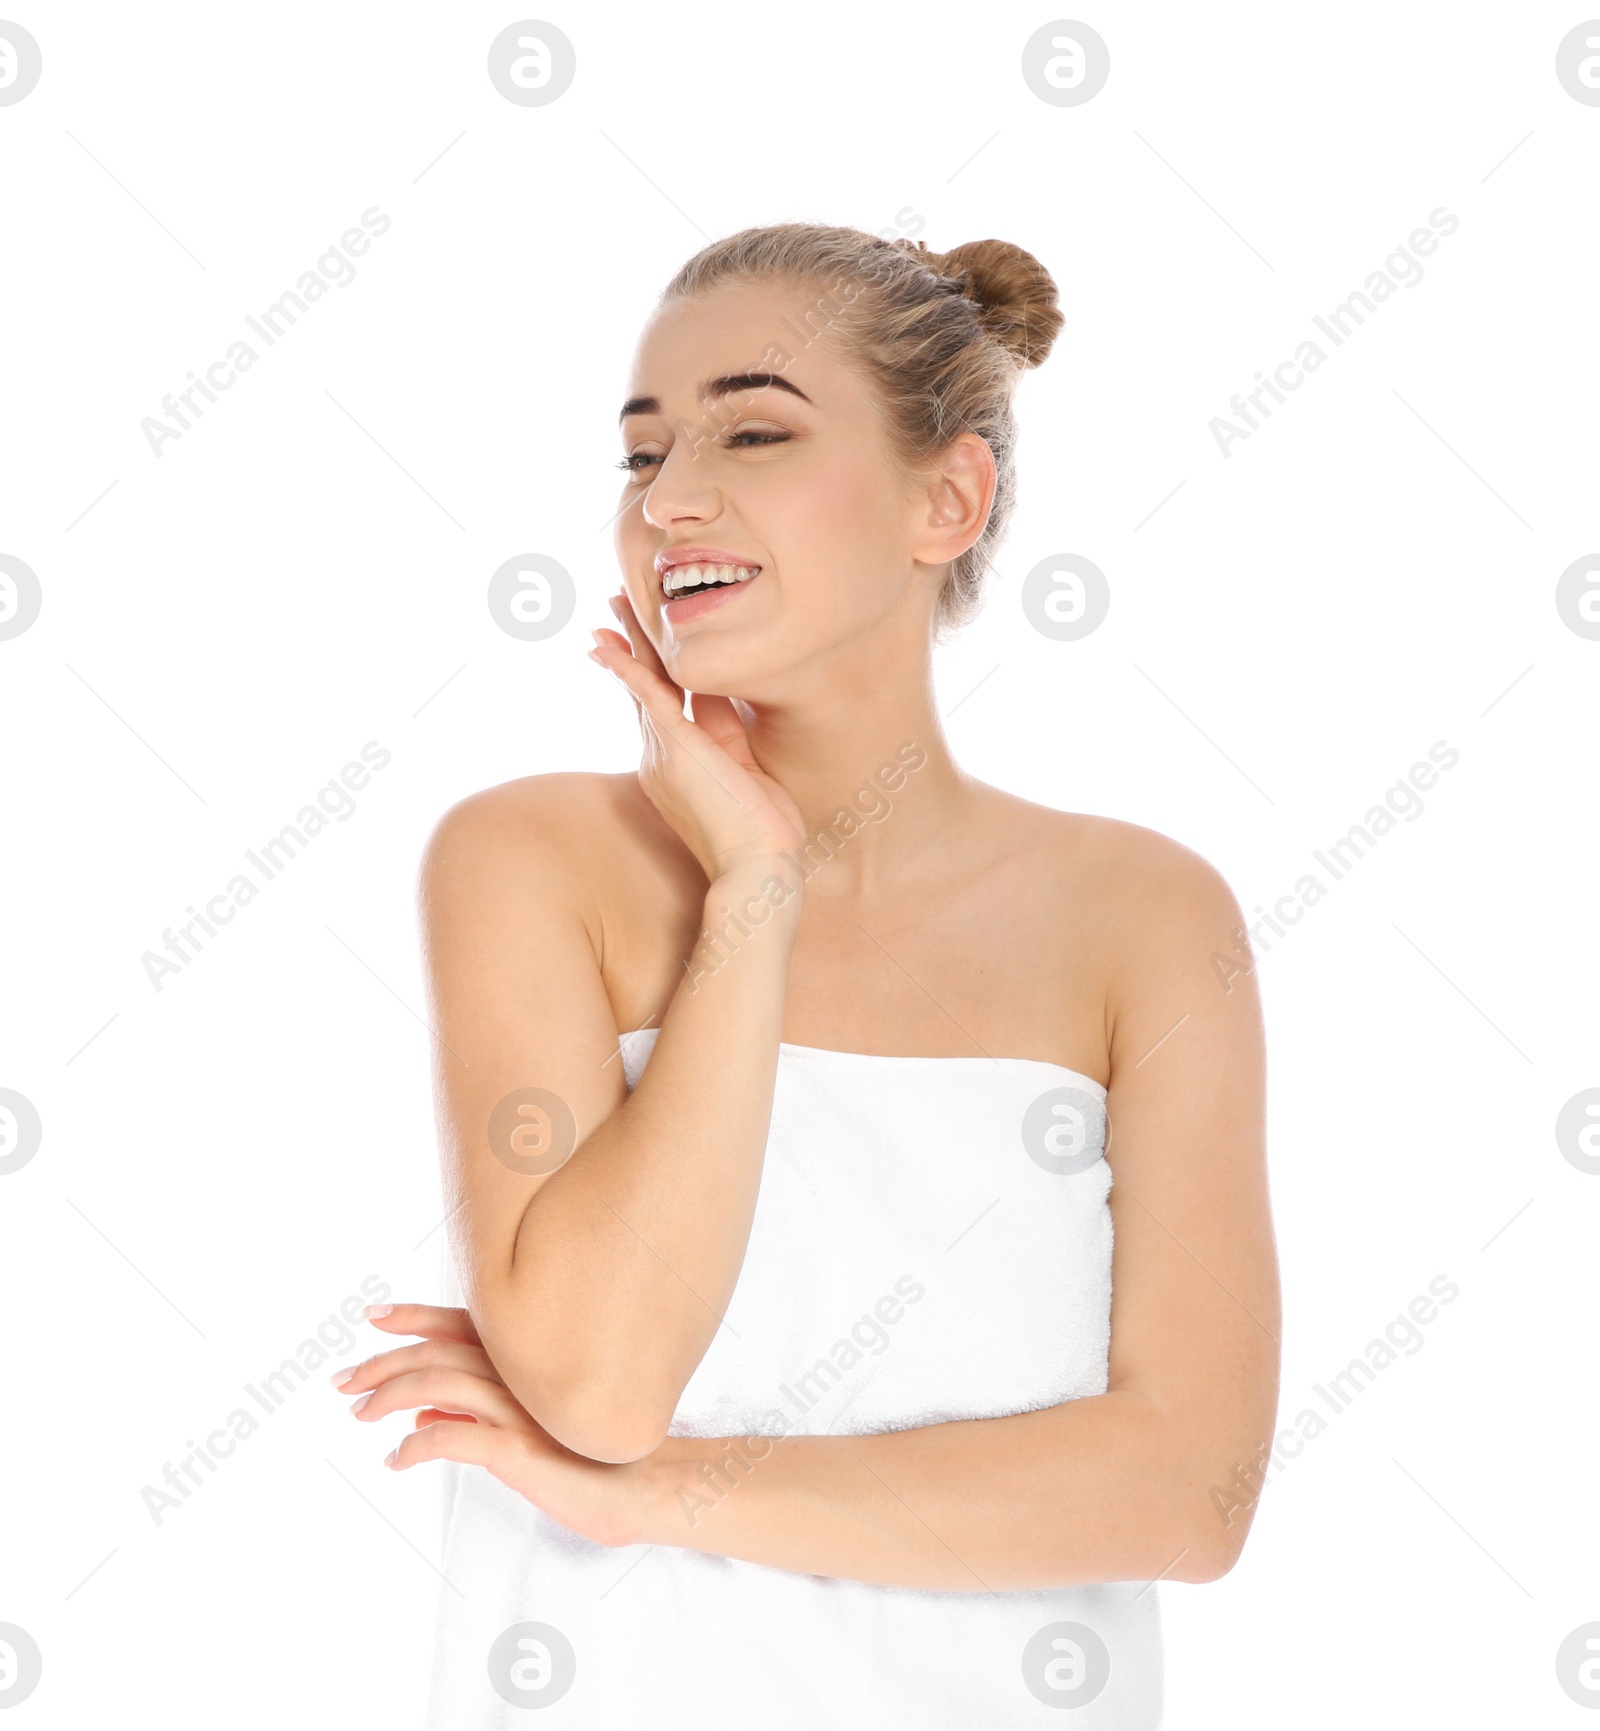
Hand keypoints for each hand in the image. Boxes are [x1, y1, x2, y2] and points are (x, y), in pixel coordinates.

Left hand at [331, 1302, 652, 1549]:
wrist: (647, 1488)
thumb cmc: (591, 1460)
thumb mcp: (528, 1431)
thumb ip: (477, 1416)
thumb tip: (424, 1417)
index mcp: (527, 1360)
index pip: (460, 1325)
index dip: (414, 1316)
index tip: (374, 1314)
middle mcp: (520, 1374)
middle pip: (437, 1353)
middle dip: (382, 1361)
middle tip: (342, 1381)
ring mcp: (519, 1408)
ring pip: (437, 1385)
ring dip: (389, 1397)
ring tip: (360, 1415)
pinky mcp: (518, 1449)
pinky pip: (451, 1439)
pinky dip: (415, 1446)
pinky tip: (396, 1460)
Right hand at [589, 589, 807, 883]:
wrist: (760, 870)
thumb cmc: (762, 834)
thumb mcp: (747, 771)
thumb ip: (730, 734)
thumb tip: (723, 697)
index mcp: (679, 763)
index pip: (662, 704)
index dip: (652, 668)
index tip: (643, 638)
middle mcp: (662, 756)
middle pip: (644, 687)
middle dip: (632, 644)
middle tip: (614, 607)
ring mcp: (664, 753)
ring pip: (642, 683)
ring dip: (628, 641)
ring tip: (611, 605)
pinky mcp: (677, 749)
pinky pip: (646, 697)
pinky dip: (627, 668)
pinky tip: (608, 644)